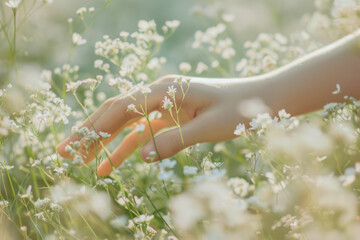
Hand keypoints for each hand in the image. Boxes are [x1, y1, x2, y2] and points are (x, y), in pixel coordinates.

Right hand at [57, 75, 257, 175]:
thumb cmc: (241, 109)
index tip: (76, 145)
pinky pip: (142, 133)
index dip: (97, 126)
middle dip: (89, 133)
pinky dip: (126, 148)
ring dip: (103, 143)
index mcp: (166, 89)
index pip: (122, 107)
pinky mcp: (169, 118)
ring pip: (125, 124)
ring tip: (82, 163)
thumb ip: (176, 140)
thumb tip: (143, 157)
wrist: (261, 99)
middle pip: (116, 113)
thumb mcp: (210, 126)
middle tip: (65, 152)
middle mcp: (160, 93)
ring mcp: (163, 106)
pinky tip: (112, 163)